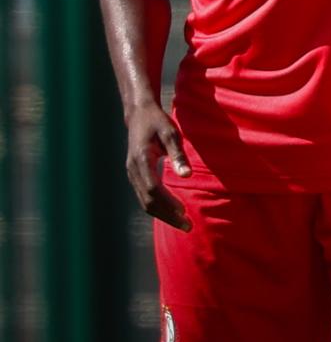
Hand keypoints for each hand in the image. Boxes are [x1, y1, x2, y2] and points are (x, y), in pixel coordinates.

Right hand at [125, 102, 191, 230]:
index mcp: (141, 160)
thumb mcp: (171, 133)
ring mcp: (131, 173)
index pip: (154, 189)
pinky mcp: (134, 175)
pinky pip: (144, 196)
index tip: (184, 211)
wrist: (138, 114)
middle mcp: (133, 170)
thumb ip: (178, 154)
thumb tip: (186, 175)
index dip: (168, 203)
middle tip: (187, 226)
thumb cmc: (158, 122)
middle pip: (148, 201)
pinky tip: (172, 212)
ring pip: (144, 201)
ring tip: (183, 222)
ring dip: (163, 214)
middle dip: (168, 215)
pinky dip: (157, 206)